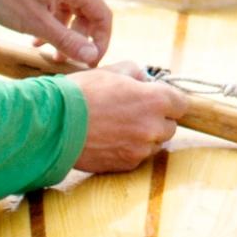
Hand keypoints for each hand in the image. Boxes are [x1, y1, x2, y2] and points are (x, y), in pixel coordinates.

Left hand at [0, 0, 111, 68]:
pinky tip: (33, 34)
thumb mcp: (36, 24)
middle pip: (87, 11)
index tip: (90, 62)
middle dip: (78, 38)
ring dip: (61, 30)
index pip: (103, 15)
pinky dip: (50, 18)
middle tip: (63, 59)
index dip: (101, 42)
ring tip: (42, 49)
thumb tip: (92, 57)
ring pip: (70, 6)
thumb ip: (67, 41)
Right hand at [69, 68, 186, 173]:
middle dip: (157, 118)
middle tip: (135, 111)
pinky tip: (110, 138)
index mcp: (156, 100)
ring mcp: (141, 149)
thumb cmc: (82, 93)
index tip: (158, 98)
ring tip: (119, 125)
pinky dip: (130, 148)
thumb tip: (146, 79)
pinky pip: (138, 155)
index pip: (182, 103)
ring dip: (145, 135)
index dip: (170, 99)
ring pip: (155, 143)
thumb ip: (137, 73)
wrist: (54, 125)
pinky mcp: (127, 165)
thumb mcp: (113, 71)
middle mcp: (153, 127)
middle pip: (170, 125)